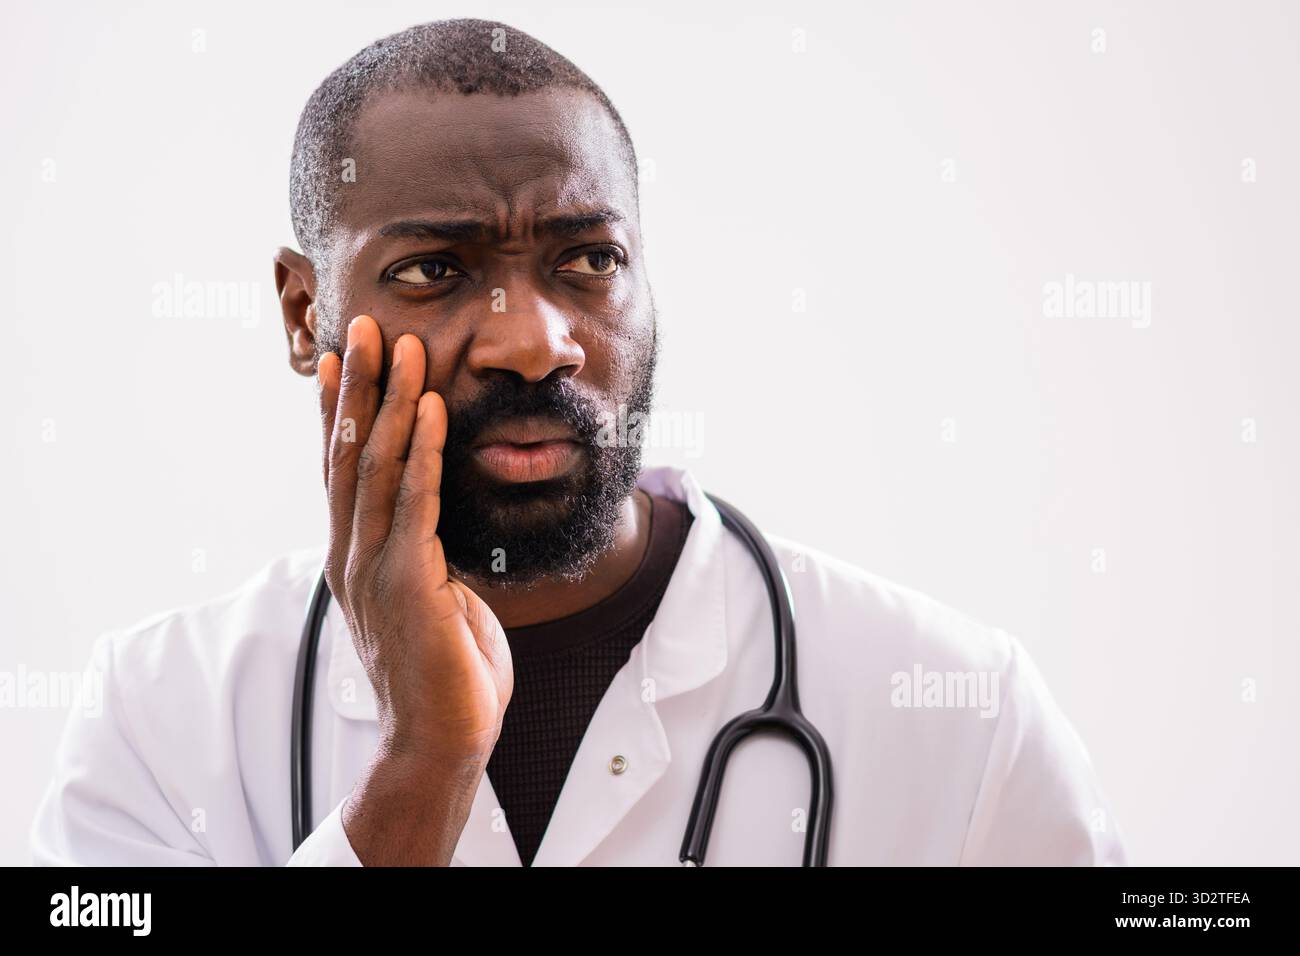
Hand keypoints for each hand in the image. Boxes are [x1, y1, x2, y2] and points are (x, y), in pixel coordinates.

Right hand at [317, 315, 512, 764]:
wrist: (441, 740)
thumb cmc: (444, 672)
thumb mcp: (430, 598)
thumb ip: (420, 555)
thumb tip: (430, 526)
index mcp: (355, 558)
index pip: (341, 471)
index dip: (341, 412)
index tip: (343, 359)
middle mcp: (353, 556)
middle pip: (347, 455)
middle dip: (358, 387)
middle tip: (362, 326)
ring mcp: (375, 569)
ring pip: (375, 468)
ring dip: (389, 402)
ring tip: (399, 346)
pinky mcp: (408, 584)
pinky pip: (415, 504)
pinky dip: (421, 452)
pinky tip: (431, 409)